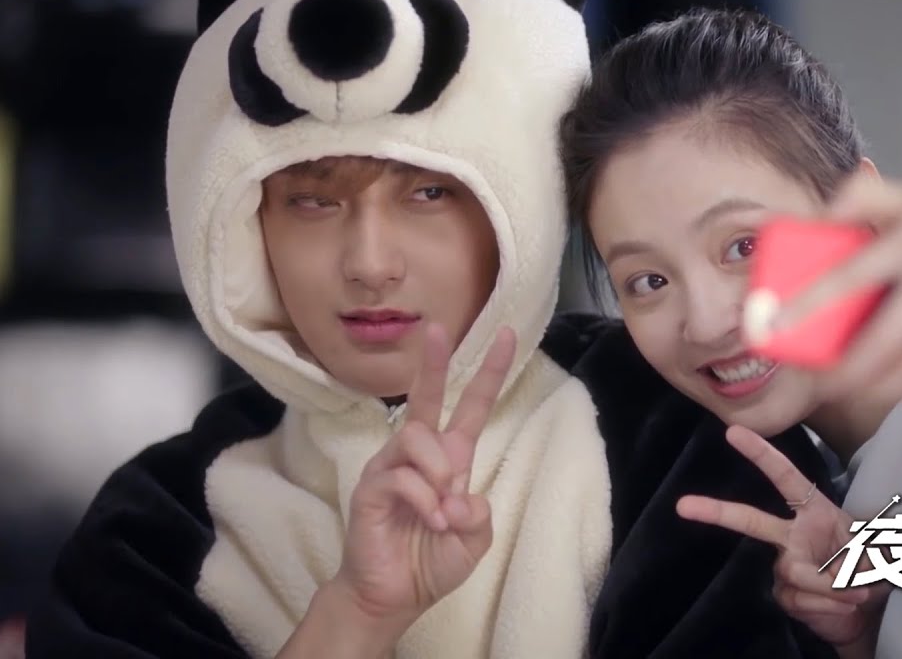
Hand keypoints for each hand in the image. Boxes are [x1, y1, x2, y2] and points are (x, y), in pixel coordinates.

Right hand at [333, 323, 515, 631]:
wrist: (394, 596)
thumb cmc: (431, 562)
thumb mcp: (474, 540)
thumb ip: (479, 514)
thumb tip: (462, 495)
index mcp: (450, 459)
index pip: (471, 407)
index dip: (489, 373)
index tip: (505, 335)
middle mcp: (419, 455)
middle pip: (426, 397)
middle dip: (434, 362)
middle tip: (437, 329)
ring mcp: (391, 467)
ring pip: (418, 437)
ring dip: (439, 471)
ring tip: (443, 509)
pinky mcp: (372, 487)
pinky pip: (401, 476)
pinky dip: (424, 499)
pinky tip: (430, 521)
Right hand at [677, 425, 889, 648]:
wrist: (868, 611)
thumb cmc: (873, 568)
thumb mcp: (879, 553)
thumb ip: (858, 559)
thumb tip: (839, 578)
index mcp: (814, 512)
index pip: (785, 478)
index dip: (761, 455)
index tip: (734, 432)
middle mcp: (792, 535)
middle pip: (750, 521)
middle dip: (716, 511)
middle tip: (682, 505)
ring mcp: (783, 566)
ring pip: (795, 571)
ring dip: (831, 586)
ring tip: (857, 594)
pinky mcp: (783, 594)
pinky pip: (799, 599)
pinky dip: (828, 605)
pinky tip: (841, 607)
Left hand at [772, 158, 901, 411]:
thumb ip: (866, 195)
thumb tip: (822, 212)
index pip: (852, 275)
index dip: (810, 302)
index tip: (775, 326)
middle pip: (885, 339)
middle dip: (846, 372)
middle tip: (817, 386)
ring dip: (878, 387)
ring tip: (847, 394)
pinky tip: (894, 391)